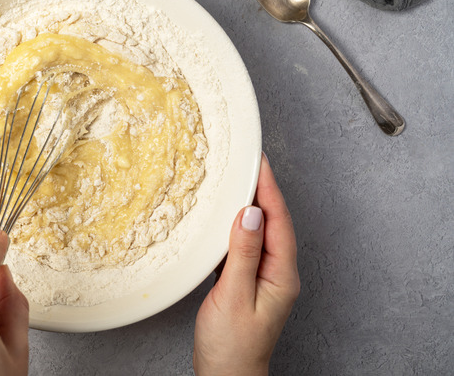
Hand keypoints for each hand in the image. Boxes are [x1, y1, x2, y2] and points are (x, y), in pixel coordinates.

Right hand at [192, 154, 299, 375]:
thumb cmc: (231, 346)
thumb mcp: (234, 295)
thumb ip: (242, 253)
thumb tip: (250, 214)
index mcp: (281, 274)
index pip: (277, 220)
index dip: (268, 187)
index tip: (258, 160)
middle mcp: (278, 273)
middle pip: (272, 221)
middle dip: (261, 189)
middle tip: (247, 161)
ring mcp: (264, 277)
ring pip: (259, 231)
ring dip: (248, 205)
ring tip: (236, 180)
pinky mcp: (248, 282)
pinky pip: (246, 245)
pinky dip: (236, 226)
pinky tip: (225, 218)